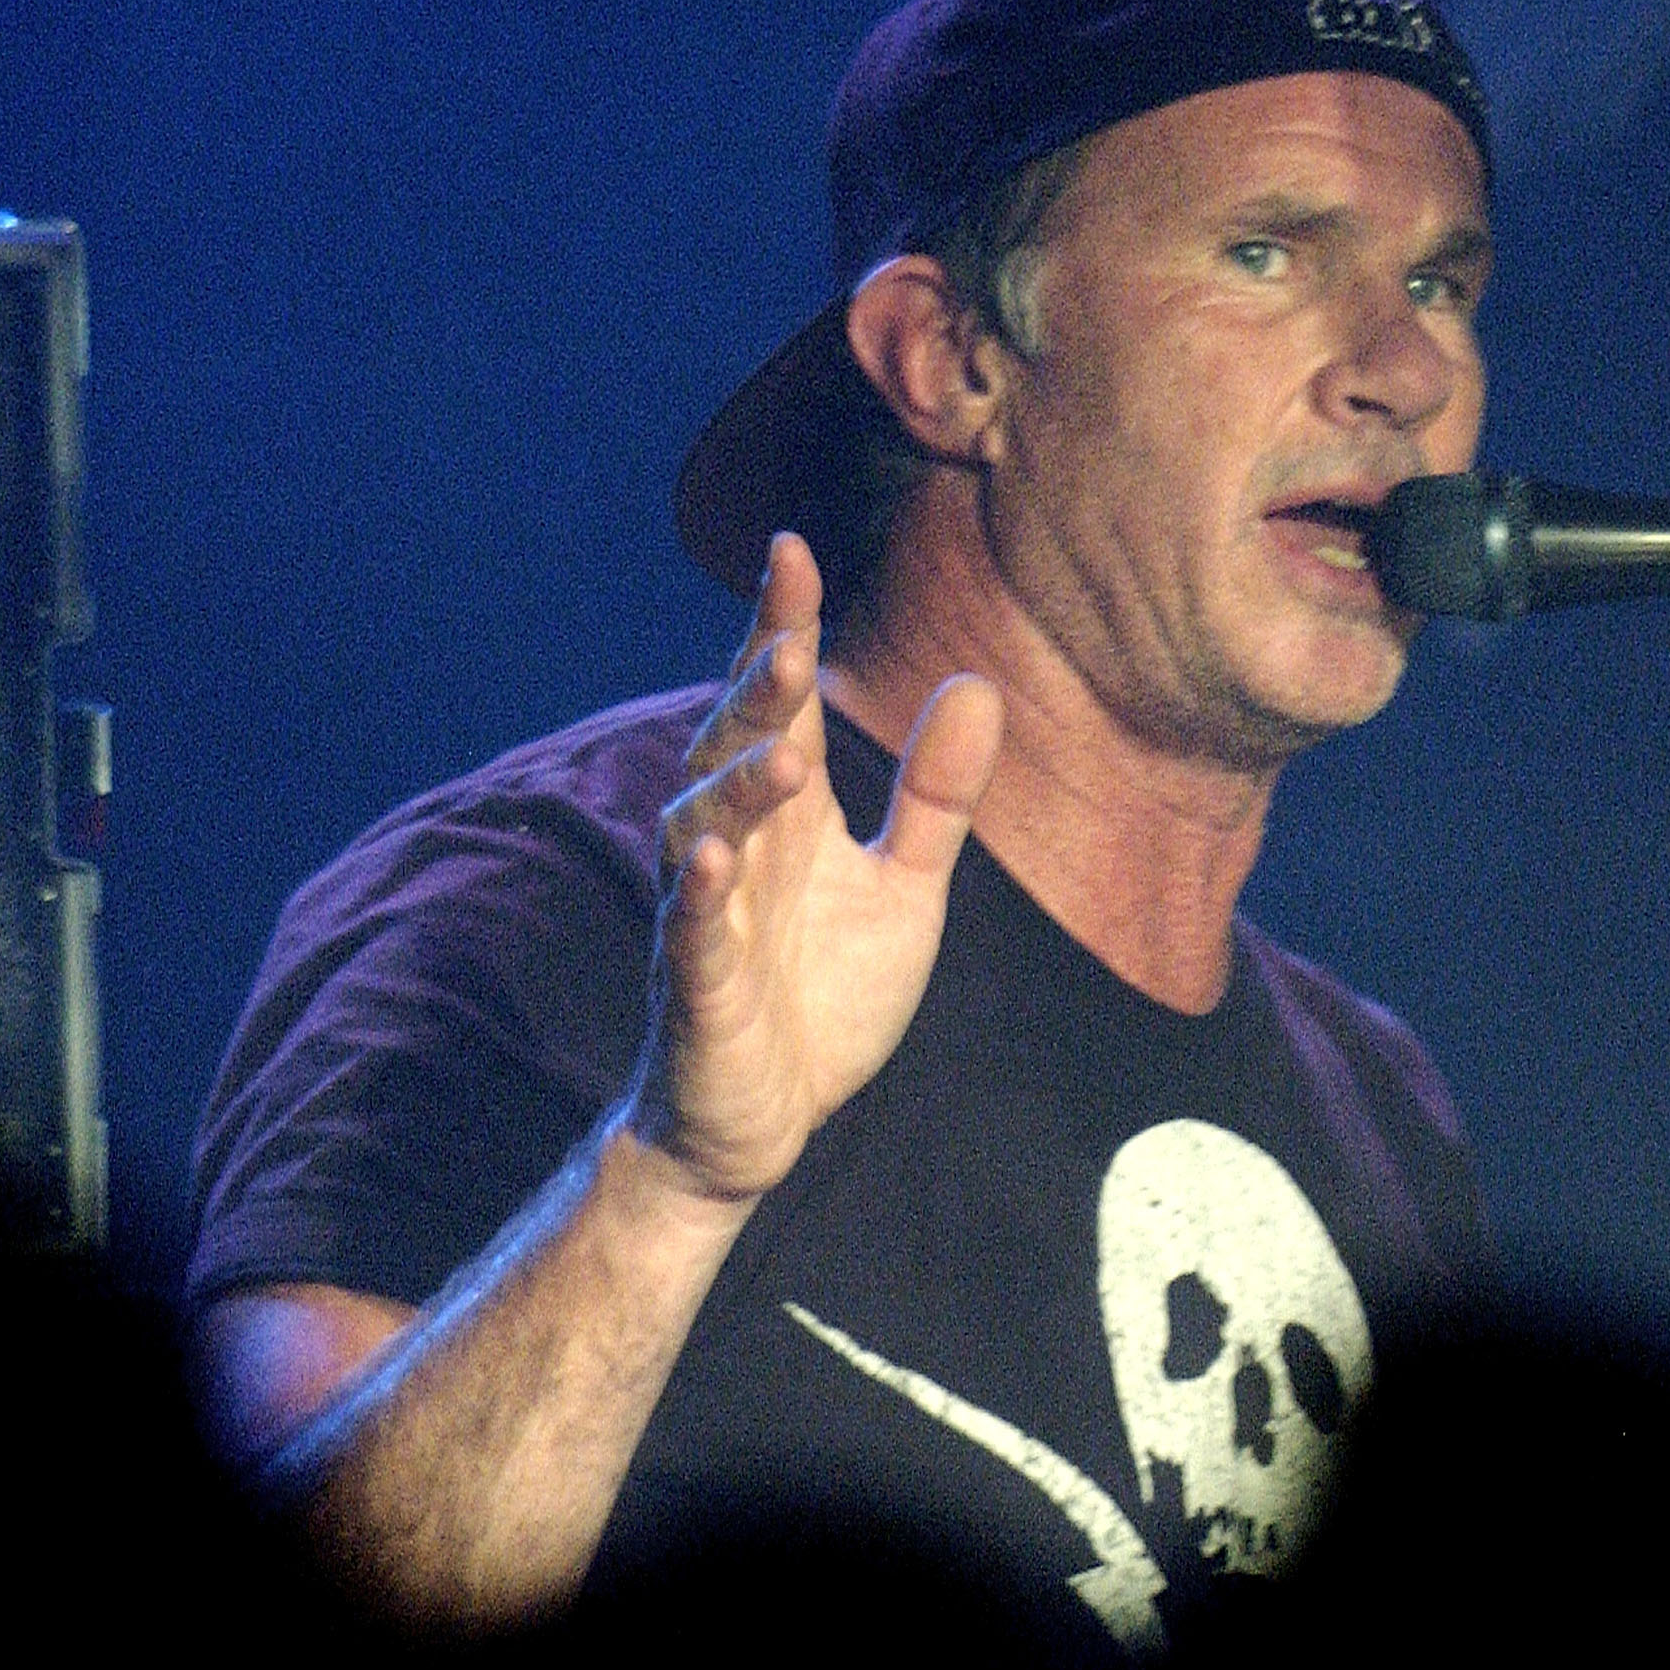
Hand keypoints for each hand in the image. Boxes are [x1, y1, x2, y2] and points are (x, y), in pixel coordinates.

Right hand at [621, 532, 1001, 1202]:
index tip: (791, 549)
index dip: (781, 629)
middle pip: (734, 749)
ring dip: (736, 784)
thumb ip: (938, 795)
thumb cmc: (825, 994)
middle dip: (758, 691)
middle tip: (792, 632)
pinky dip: (699, 894)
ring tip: (783, 746)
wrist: (763, 1120)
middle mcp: (736, 849)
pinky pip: (691, 933)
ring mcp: (709, 917)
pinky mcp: (698, 990)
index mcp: (786, 818)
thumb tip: (979, 683)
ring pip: (701, 829)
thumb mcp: (906, 887)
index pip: (781, 705)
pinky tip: (711, 857)